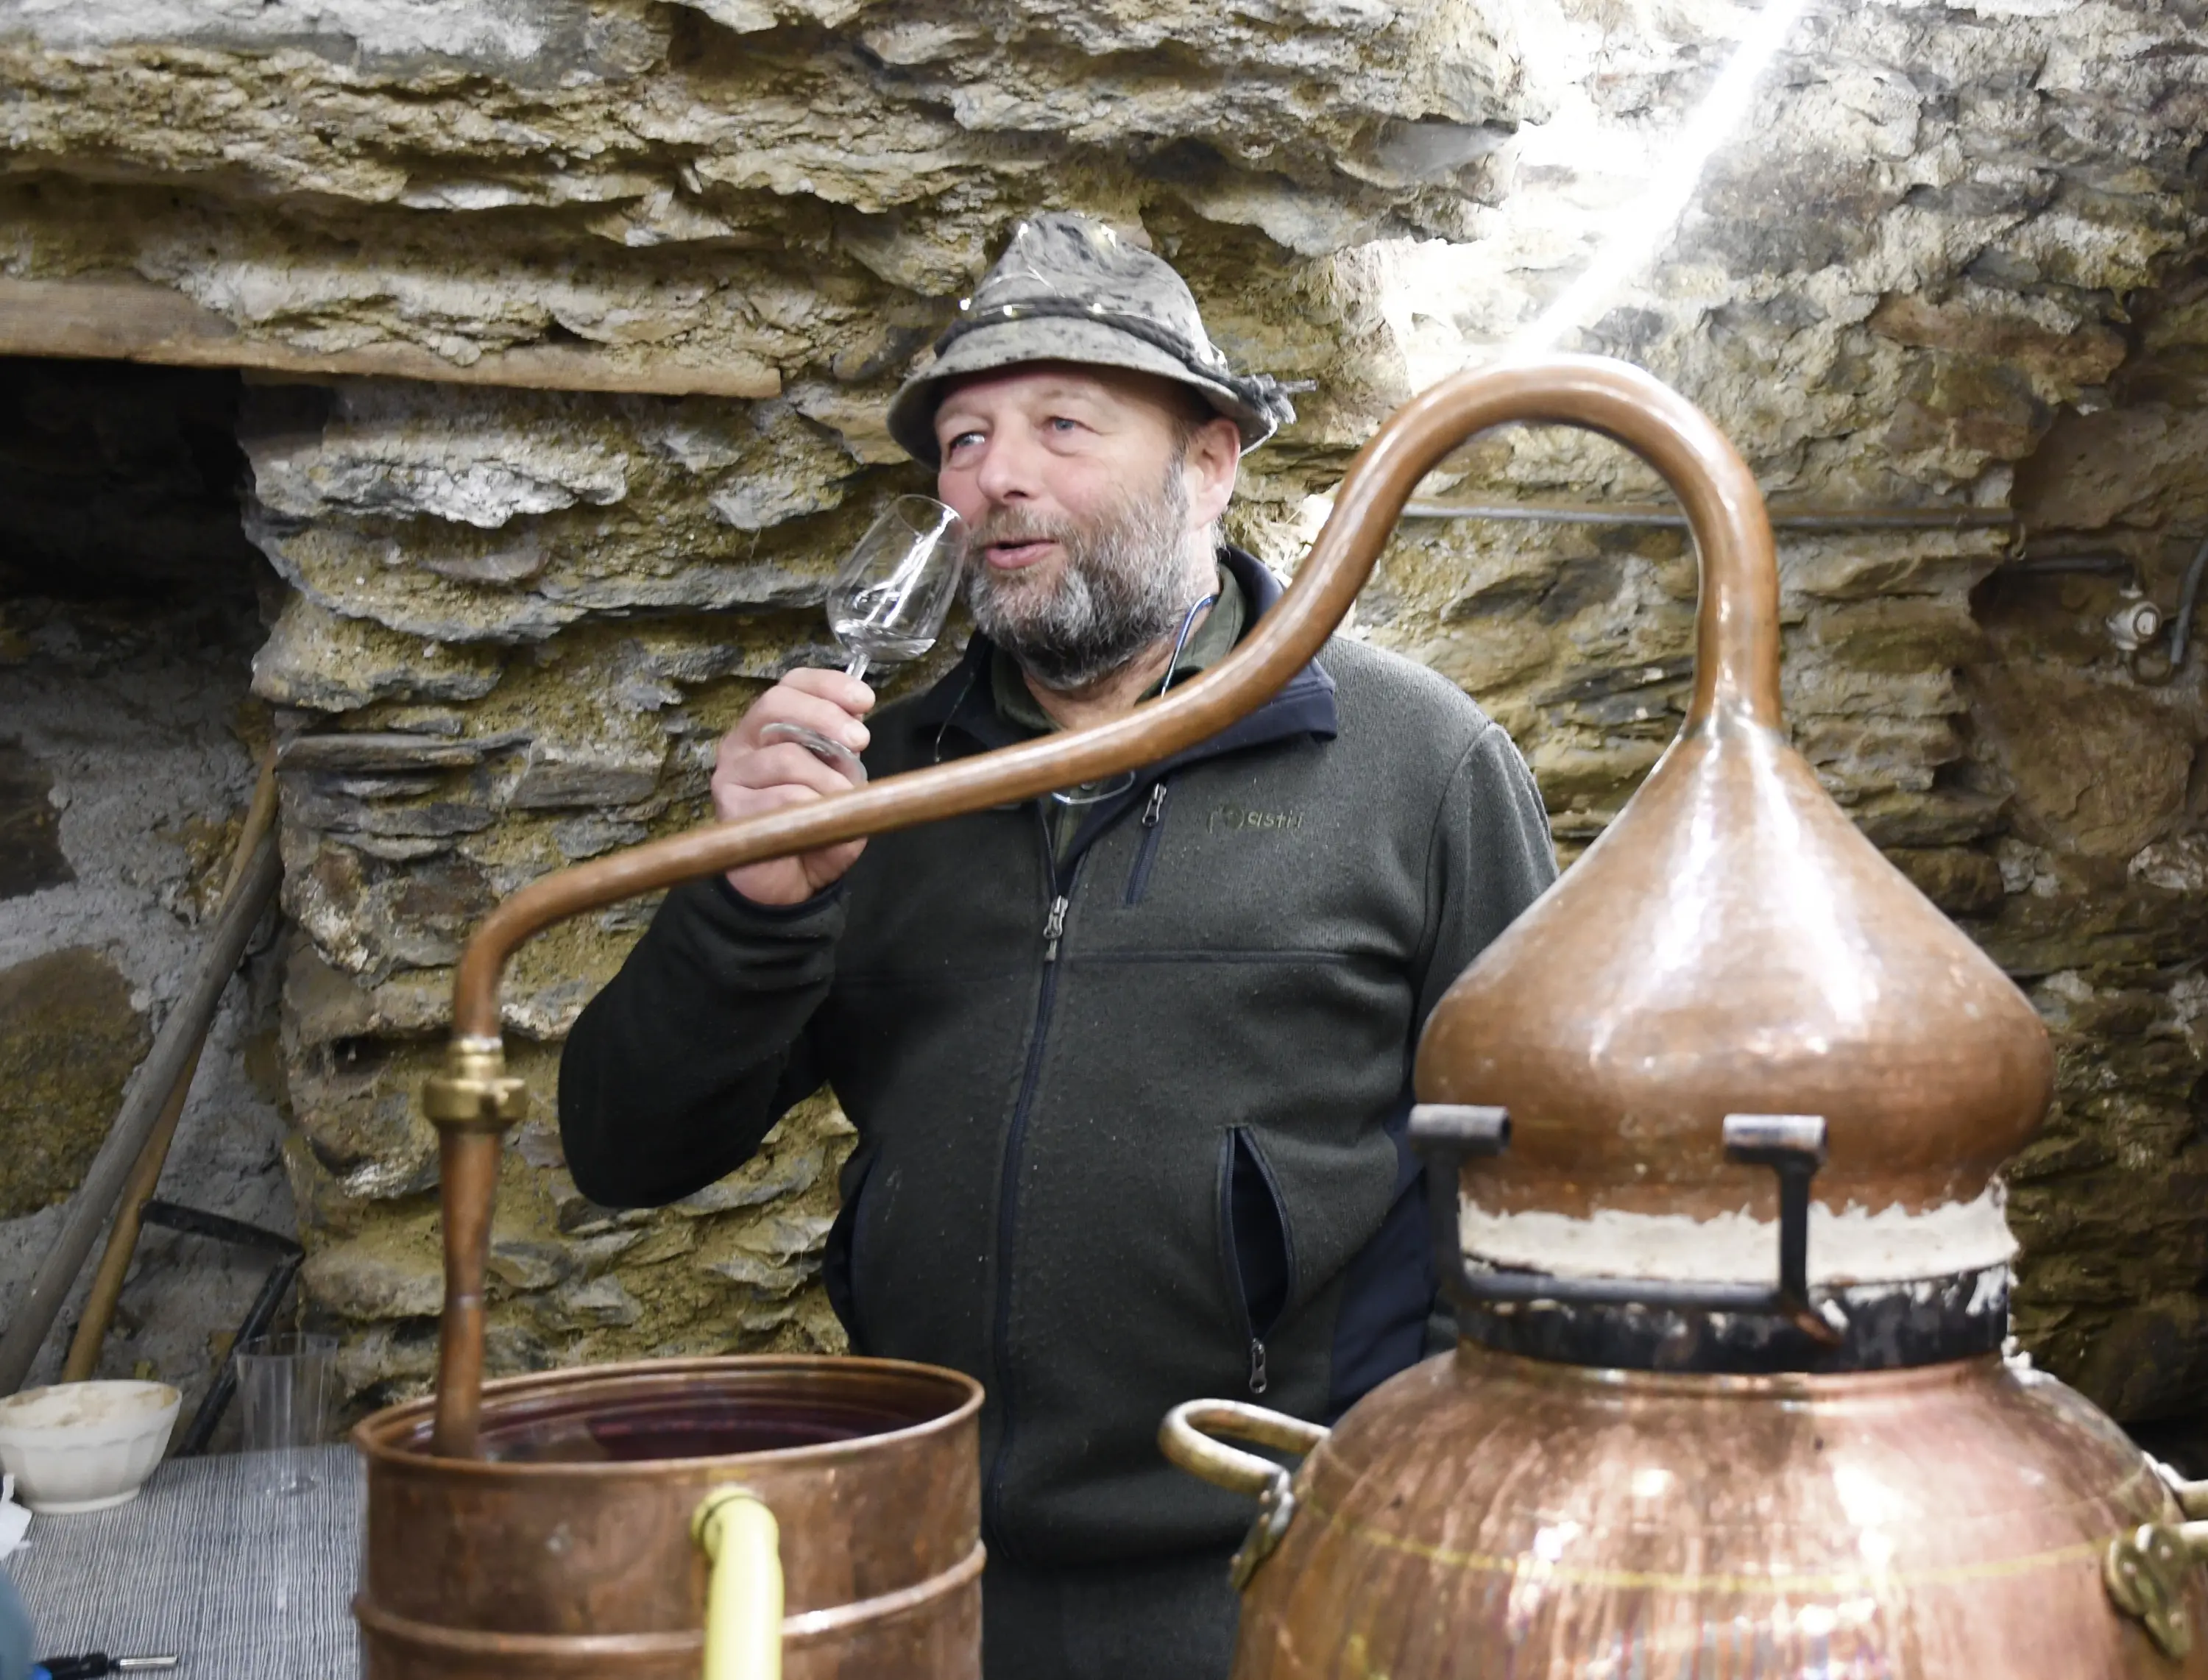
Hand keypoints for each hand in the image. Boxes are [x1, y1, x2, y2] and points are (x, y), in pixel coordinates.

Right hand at [712, 669, 875, 904]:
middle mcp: (743, 742)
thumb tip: (856, 726)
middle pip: (777, 704)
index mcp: (768, 727)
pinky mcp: (729, 806)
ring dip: (828, 779)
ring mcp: (731, 773)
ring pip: (786, 757)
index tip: (865, 700)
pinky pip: (780, 797)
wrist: (792, 882)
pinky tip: (819, 822)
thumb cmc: (814, 826)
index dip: (828, 685)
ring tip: (844, 801)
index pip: (791, 684)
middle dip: (826, 717)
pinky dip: (811, 807)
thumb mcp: (841, 785)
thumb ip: (844, 754)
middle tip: (861, 740)